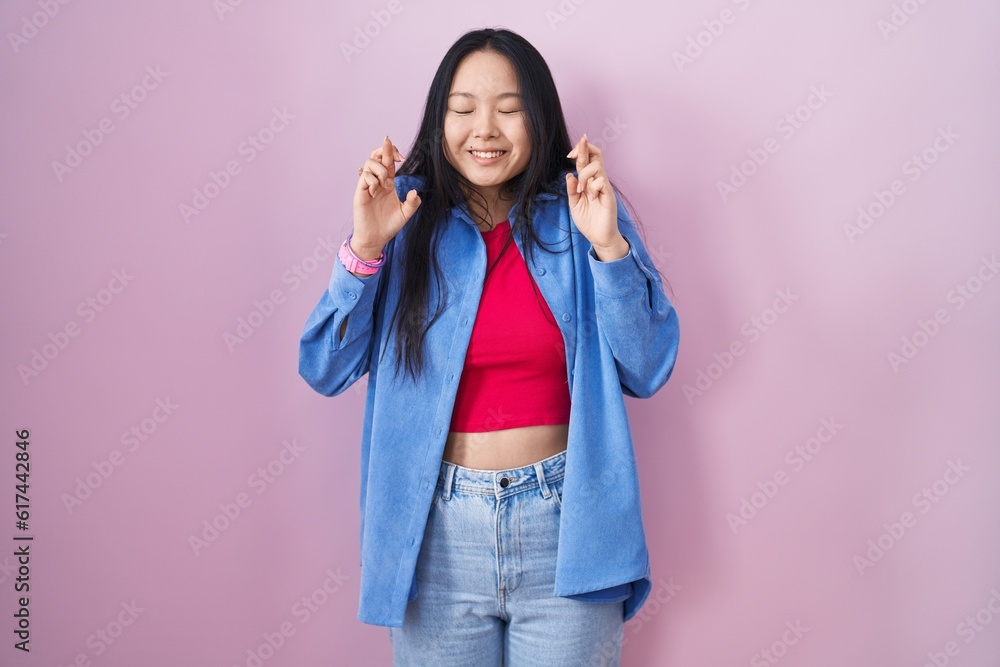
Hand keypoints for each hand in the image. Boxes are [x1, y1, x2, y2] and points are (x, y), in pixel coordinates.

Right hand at [353, 135, 421, 254]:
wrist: (375, 238)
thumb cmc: (389, 226)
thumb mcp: (405, 214)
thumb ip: (412, 203)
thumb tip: (415, 192)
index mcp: (388, 183)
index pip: (389, 162)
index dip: (393, 153)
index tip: (402, 158)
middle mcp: (377, 181)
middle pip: (376, 156)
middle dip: (385, 150)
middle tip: (396, 158)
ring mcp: (367, 185)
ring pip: (369, 163)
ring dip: (380, 170)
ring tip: (385, 185)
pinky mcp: (360, 192)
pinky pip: (364, 177)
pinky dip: (372, 181)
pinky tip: (375, 193)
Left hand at [565, 135, 624, 254]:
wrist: (598, 236)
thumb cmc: (588, 220)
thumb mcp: (574, 203)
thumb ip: (572, 189)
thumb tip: (569, 175)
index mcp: (588, 181)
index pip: (586, 159)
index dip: (579, 151)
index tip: (569, 153)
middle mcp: (597, 180)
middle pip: (596, 154)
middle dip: (584, 148)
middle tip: (572, 153)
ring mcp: (604, 187)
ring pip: (596, 166)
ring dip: (584, 175)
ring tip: (581, 191)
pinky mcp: (609, 195)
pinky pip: (601, 182)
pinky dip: (592, 188)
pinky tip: (591, 198)